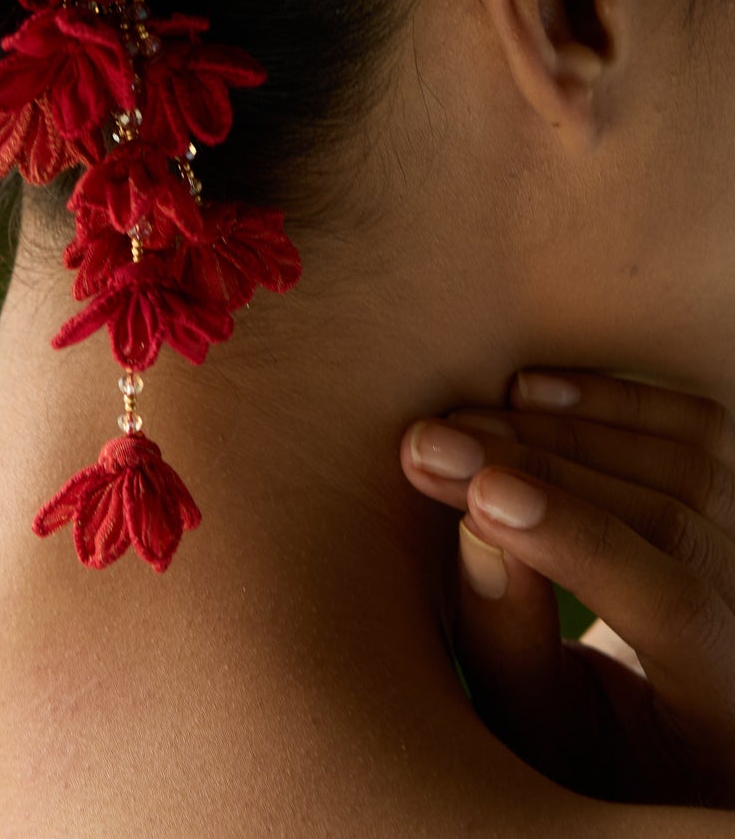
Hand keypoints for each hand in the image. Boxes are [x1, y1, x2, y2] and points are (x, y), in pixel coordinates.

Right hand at [399, 369, 734, 807]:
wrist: (654, 728)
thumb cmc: (585, 742)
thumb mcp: (533, 729)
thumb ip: (508, 642)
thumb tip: (477, 518)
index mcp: (727, 710)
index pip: (675, 608)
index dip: (576, 540)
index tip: (478, 494)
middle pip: (674, 518)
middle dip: (541, 467)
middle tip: (429, 441)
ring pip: (689, 459)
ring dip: (564, 426)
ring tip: (461, 421)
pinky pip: (699, 426)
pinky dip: (612, 395)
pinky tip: (528, 391)